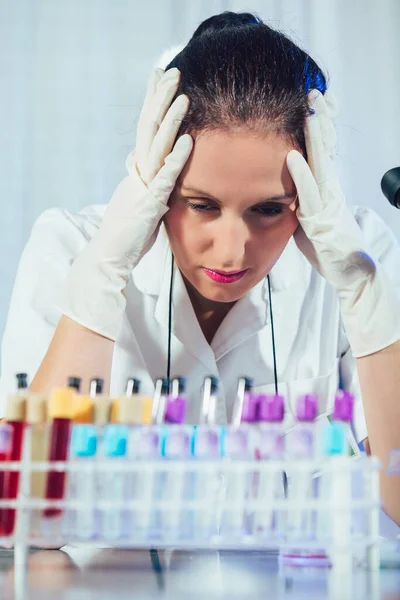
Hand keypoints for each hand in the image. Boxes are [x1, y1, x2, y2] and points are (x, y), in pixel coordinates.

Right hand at [61, 68, 192, 339]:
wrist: (110, 258)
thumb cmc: (129, 235)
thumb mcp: (141, 203)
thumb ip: (149, 184)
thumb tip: (150, 168)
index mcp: (137, 172)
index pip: (145, 131)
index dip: (153, 105)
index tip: (161, 82)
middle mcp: (137, 173)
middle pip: (147, 128)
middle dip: (159, 99)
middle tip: (169, 72)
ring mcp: (141, 187)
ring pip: (154, 146)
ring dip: (169, 120)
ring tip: (182, 95)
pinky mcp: (148, 205)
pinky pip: (164, 178)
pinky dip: (175, 159)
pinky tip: (187, 141)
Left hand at [287, 90, 399, 356]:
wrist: (351, 271)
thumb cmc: (328, 246)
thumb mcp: (312, 216)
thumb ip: (303, 198)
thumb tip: (288, 188)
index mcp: (328, 187)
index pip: (323, 150)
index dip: (319, 125)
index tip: (313, 101)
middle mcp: (331, 190)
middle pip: (325, 148)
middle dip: (320, 120)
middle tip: (314, 93)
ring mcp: (328, 203)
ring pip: (321, 163)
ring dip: (314, 137)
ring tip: (309, 110)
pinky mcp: (320, 220)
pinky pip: (309, 194)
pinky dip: (301, 174)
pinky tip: (292, 157)